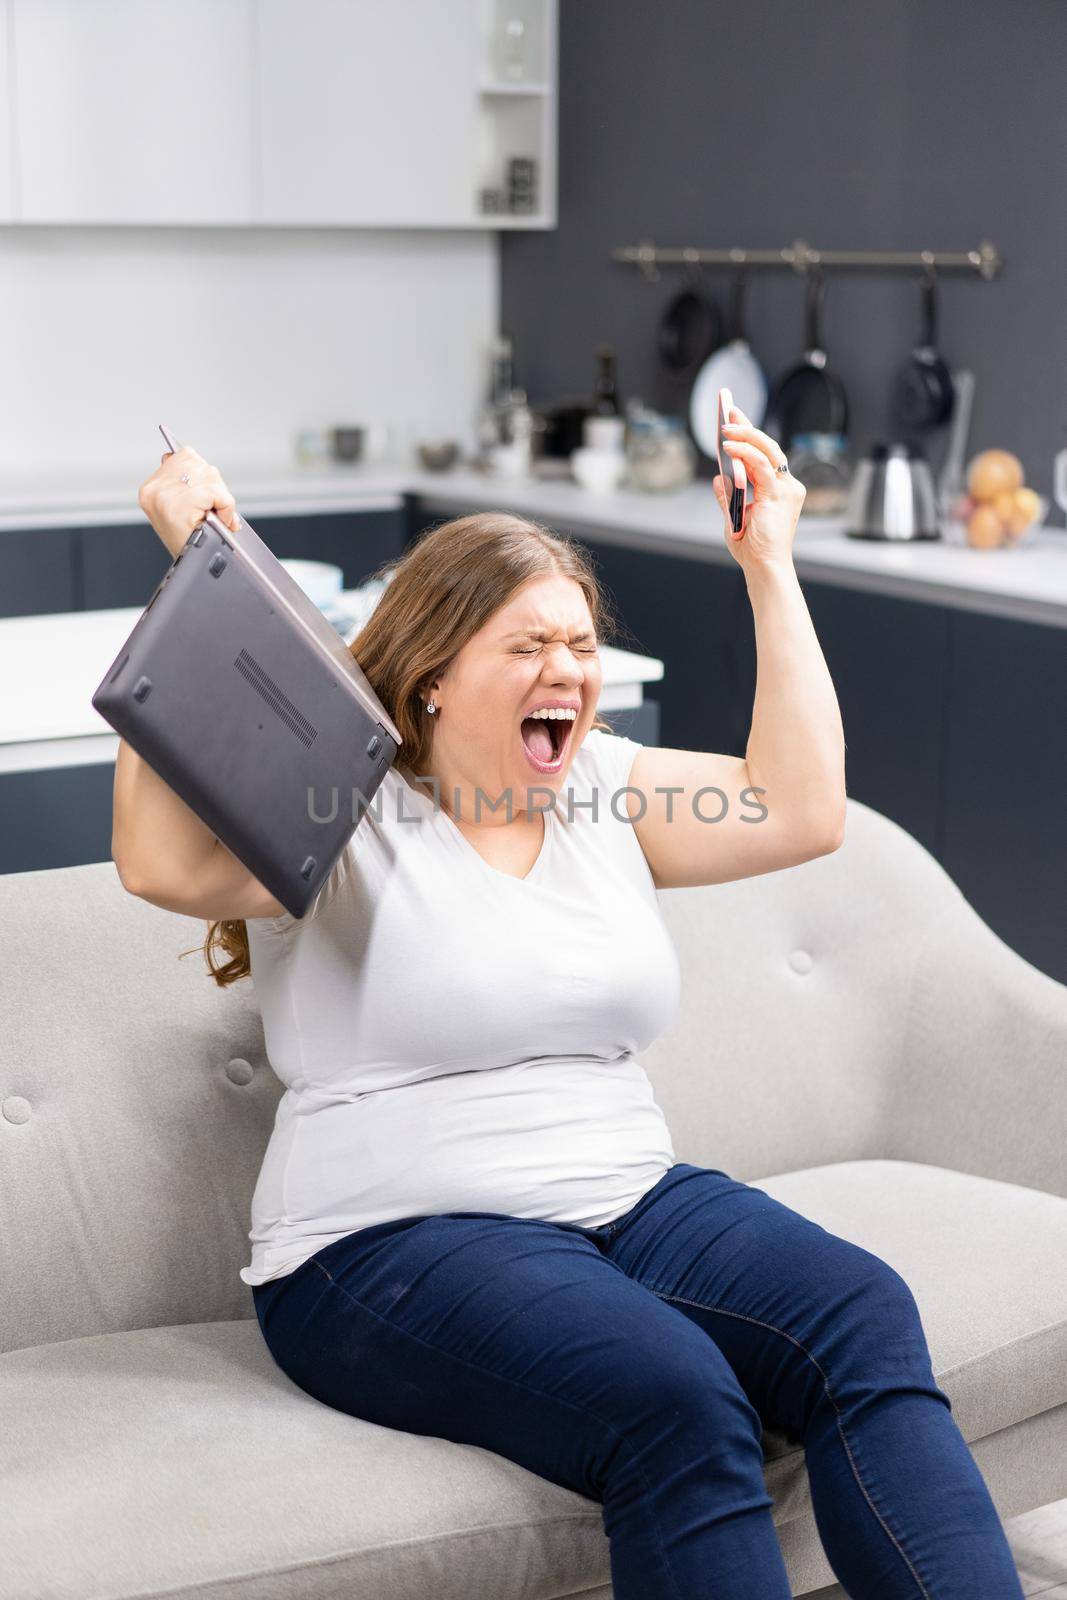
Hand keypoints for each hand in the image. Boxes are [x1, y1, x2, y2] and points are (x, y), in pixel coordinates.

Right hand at [138, 446, 240, 560]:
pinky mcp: (180, 505)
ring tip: (215, 517)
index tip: (203, 499)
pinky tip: (221, 520)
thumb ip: (182, 482)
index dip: (203, 476)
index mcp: (150, 488)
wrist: (192, 571)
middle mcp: (154, 489)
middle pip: (200, 464)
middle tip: (213, 511)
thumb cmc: (191, 541)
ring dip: (222, 497)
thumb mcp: (181, 508)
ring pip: (210, 476)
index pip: (184, 456)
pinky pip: (217, 494)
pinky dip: (227, 507)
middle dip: (215, 486)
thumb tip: (179, 456)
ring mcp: (165, 496)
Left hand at [712, 405, 804, 570]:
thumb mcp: (734, 516)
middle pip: (769, 447)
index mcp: (781, 490)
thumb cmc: (752, 548)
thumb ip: (728, 496)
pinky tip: (727, 448)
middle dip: (748, 427)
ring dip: (744, 436)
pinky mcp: (778, 494)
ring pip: (766, 450)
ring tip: (724, 429)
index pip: (766, 455)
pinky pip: (760, 465)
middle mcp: (788, 486)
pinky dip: (743, 453)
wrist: (763, 567)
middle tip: (730, 412)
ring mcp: (786, 489)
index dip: (751, 436)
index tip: (736, 419)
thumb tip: (719, 478)